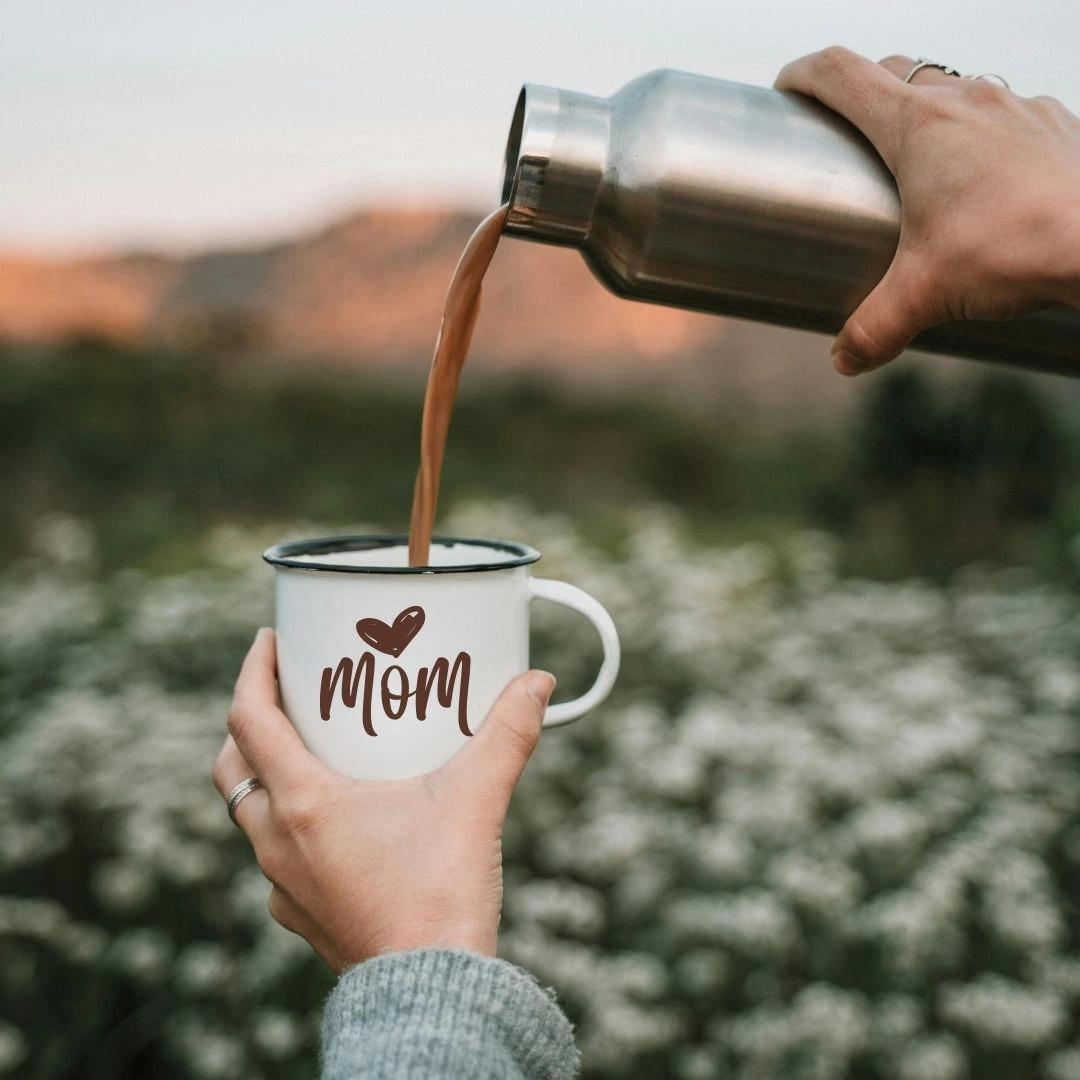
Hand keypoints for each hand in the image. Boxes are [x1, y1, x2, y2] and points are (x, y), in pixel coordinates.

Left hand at [211, 628, 554, 972]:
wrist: (431, 994)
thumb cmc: (440, 898)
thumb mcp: (475, 801)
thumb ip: (507, 735)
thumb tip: (537, 683)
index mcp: (304, 804)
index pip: (249, 720)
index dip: (253, 672)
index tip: (268, 642)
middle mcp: (279, 843)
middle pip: (234, 769)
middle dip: (249, 725)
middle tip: (286, 699)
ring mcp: (285, 884)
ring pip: (252, 817)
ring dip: (270, 779)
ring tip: (314, 756)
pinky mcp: (305, 915)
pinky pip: (279, 860)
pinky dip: (294, 829)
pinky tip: (337, 827)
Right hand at [775, 47, 1079, 374]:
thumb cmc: (1013, 249)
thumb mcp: (925, 295)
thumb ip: (874, 328)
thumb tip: (845, 359)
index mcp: (917, 125)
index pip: (842, 73)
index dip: (804, 75)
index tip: (787, 90)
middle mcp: (965, 101)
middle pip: (894, 72)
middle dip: (860, 96)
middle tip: (844, 136)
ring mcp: (1015, 107)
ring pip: (954, 88)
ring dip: (925, 115)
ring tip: (917, 164)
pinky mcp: (1052, 126)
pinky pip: (1004, 114)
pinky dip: (980, 135)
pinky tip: (986, 179)